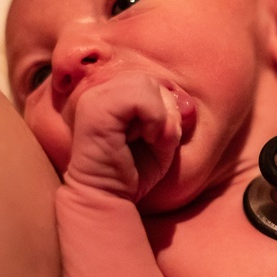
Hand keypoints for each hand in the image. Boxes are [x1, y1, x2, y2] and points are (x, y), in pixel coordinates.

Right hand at [64, 73, 181, 201]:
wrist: (107, 197)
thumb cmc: (135, 171)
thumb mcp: (162, 137)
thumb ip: (171, 115)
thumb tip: (182, 100)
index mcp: (113, 94)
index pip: (151, 81)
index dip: (166, 107)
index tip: (158, 136)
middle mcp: (100, 91)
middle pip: (150, 79)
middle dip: (165, 110)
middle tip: (157, 139)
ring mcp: (95, 98)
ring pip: (145, 83)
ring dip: (159, 115)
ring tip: (150, 139)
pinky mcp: (95, 110)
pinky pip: (138, 97)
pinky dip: (154, 118)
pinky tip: (147, 138)